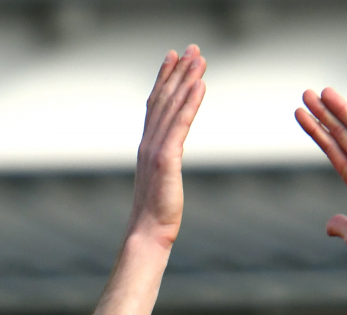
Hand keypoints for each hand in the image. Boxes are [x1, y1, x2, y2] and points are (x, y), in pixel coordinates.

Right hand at [128, 46, 205, 249]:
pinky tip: (200, 86)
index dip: (164, 79)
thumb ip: (163, 166)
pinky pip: (180, 125)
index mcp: (148, 146)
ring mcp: (156, 149)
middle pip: (164, 98)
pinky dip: (190, 103)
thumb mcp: (161, 184)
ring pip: (173, 106)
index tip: (173, 57)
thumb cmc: (155, 215)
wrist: (147, 233)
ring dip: (186, 80)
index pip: (156, 105)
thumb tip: (167, 162)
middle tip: (191, 49)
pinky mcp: (166, 159)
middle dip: (178, 72)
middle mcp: (149, 142)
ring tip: (199, 59)